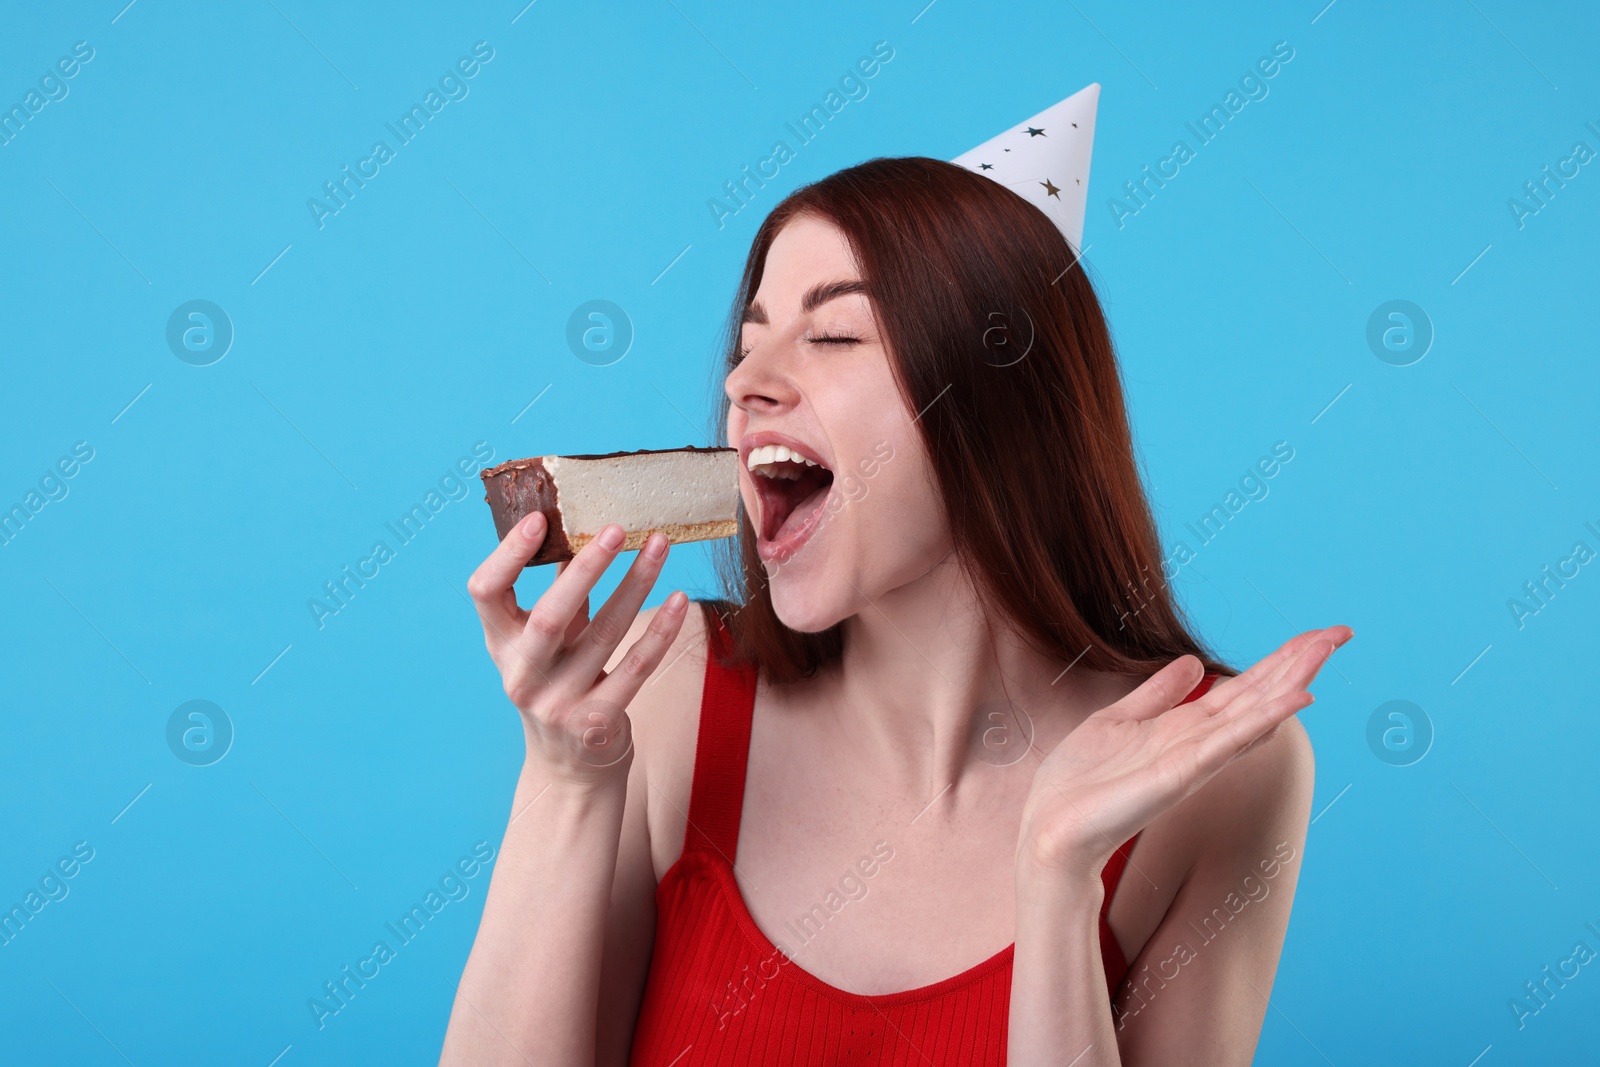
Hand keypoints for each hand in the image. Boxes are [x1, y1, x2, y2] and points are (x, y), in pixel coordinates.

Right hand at [465, 512, 690, 785]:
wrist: (570, 769)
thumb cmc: (559, 685)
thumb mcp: (544, 645)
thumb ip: (556, 597)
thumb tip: (578, 531)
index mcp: (500, 646)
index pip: (484, 593)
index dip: (507, 555)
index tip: (539, 519)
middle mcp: (522, 676)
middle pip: (549, 616)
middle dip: (585, 569)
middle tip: (617, 529)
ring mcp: (558, 703)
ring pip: (604, 634)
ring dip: (636, 584)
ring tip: (660, 546)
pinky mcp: (597, 723)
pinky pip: (635, 669)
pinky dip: (660, 632)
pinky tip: (679, 600)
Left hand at [1016, 626, 1352, 884]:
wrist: (1052, 828)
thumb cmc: (1082, 783)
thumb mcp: (1119, 721)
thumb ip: (1158, 694)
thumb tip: (1194, 663)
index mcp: (1185, 727)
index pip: (1243, 687)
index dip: (1278, 661)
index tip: (1314, 635)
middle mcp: (1200, 742)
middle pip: (1259, 694)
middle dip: (1299, 663)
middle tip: (1340, 632)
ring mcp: (1196, 758)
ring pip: (1254, 711)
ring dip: (1292, 680)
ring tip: (1326, 649)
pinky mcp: (1183, 773)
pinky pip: (1231, 739)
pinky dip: (1264, 717)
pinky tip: (1296, 699)